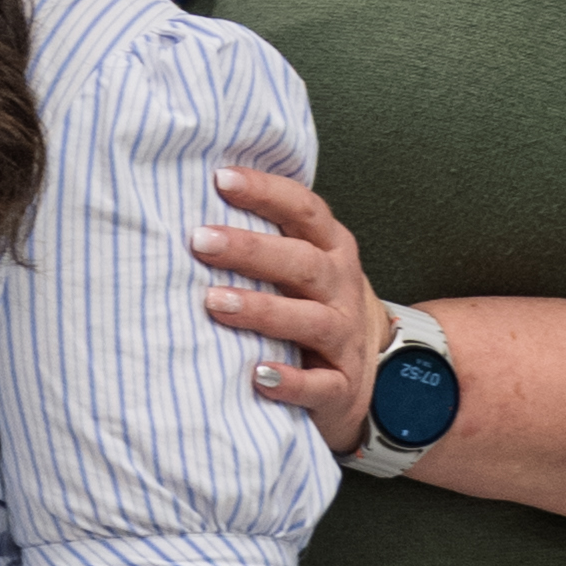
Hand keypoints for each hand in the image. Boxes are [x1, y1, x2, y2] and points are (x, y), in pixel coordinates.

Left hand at [201, 152, 387, 451]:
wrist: (378, 370)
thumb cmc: (314, 304)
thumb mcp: (304, 263)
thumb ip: (265, 237)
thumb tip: (188, 202)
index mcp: (331, 249)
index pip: (304, 210)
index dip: (266, 192)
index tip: (221, 179)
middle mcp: (340, 288)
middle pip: (302, 262)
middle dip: (250, 250)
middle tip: (200, 241)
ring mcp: (344, 337)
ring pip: (310, 321)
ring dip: (262, 310)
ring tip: (213, 302)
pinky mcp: (341, 386)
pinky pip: (319, 385)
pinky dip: (290, 381)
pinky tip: (257, 375)